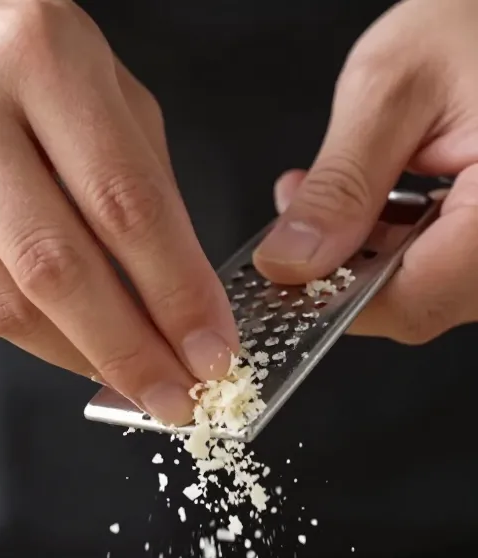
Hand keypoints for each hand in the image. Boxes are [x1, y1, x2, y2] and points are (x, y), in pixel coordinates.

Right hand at [0, 0, 237, 423]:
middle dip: (129, 352)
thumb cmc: (6, 41)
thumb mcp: (94, 73)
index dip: (177, 295)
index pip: (126, 206)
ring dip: (78, 357)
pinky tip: (68, 344)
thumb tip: (179, 294)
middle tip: (177, 399)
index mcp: (38, 56)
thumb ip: (139, 175)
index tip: (213, 353)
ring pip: (3, 301)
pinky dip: (25, 334)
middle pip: (58, 270)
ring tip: (131, 381)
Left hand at [254, 0, 477, 343]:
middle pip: (416, 302)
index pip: (414, 299)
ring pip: (424, 290)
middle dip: (341, 270)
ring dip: (363, 255)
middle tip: (298, 218)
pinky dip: (394, 244)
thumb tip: (291, 260)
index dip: (336, 299)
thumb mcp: (392, 88)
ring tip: (333, 192)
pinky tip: (371, 200)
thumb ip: (340, 184)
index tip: (284, 275)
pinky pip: (440, 268)